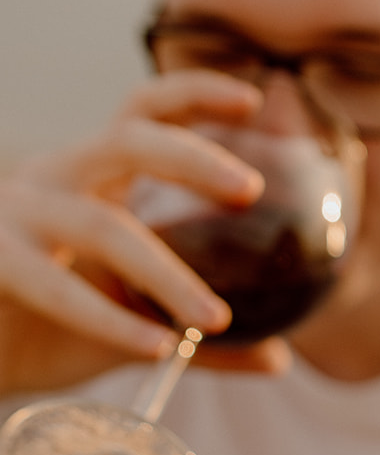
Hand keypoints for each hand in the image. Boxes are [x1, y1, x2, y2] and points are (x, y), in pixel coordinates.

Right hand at [0, 72, 289, 394]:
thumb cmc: (48, 332)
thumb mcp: (137, 329)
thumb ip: (205, 345)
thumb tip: (278, 358)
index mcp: (92, 181)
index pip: (143, 115)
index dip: (194, 96)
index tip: (253, 100)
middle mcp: (54, 183)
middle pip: (126, 142)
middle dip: (191, 158)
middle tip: (249, 190)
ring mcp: (17, 218)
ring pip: (102, 226)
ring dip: (166, 275)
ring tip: (216, 321)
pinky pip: (55, 286)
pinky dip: (110, 319)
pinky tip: (155, 348)